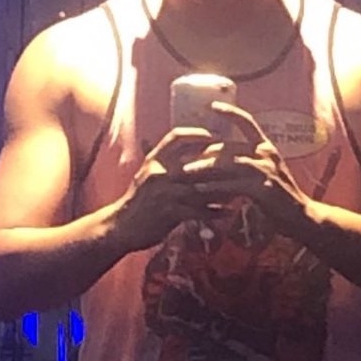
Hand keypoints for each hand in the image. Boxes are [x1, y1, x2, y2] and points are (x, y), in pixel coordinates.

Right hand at [119, 127, 230, 250]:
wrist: (120, 227)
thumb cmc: (137, 202)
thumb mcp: (145, 175)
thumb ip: (161, 162)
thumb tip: (175, 149)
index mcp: (154, 160)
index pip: (177, 138)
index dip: (197, 134)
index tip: (216, 136)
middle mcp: (159, 173)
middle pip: (196, 162)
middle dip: (219, 163)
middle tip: (239, 163)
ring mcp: (164, 193)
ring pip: (201, 187)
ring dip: (222, 189)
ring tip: (240, 189)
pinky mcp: (169, 212)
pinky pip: (198, 211)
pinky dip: (214, 212)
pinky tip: (227, 212)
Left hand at [180, 102, 311, 240]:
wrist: (301, 217)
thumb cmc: (279, 199)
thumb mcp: (265, 175)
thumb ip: (246, 166)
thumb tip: (220, 162)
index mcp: (267, 148)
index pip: (248, 122)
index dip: (231, 113)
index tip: (212, 106)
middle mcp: (266, 154)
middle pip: (228, 147)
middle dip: (203, 153)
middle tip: (182, 158)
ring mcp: (266, 170)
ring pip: (227, 164)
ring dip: (203, 168)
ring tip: (184, 172)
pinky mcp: (263, 188)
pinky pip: (232, 185)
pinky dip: (214, 187)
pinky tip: (199, 190)